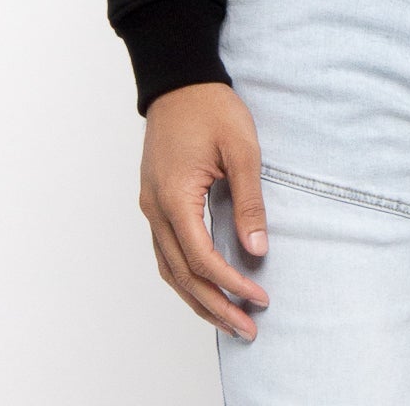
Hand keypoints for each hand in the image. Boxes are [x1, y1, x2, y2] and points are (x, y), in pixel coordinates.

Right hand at [140, 81, 270, 340]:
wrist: (179, 79)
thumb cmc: (211, 108)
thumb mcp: (241, 149)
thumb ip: (249, 202)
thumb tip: (256, 251)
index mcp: (174, 198)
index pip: (201, 259)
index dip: (230, 284)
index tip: (259, 298)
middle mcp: (155, 209)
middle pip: (181, 275)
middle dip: (215, 306)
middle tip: (247, 328)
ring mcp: (150, 206)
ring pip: (169, 269)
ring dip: (198, 298)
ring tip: (229, 319)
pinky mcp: (155, 200)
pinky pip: (166, 252)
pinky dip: (185, 276)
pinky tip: (205, 286)